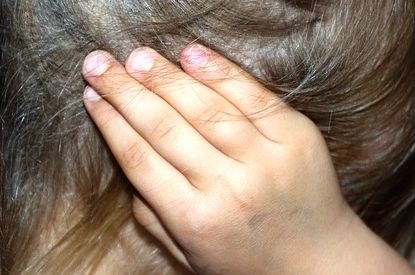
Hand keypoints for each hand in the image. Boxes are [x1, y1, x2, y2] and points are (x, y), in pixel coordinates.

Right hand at [80, 44, 389, 273]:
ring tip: (137, 58)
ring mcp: (266, 159)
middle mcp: (227, 187)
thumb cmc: (248, 262)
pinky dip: (219, 71)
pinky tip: (191, 55)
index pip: (139, 158)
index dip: (111, 122)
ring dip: (165, 77)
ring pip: (204, 107)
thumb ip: (153, 215)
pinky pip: (251, 96)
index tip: (93, 97)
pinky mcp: (296, 138)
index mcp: (194, 220)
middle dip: (125, 91)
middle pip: (164, 126)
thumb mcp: (189, 255)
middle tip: (100, 64)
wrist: (319, 261)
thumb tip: (128, 163)